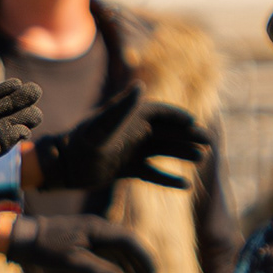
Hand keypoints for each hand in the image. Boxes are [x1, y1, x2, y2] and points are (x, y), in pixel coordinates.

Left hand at [1, 211, 159, 272]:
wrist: (24, 237)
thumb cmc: (46, 249)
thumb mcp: (72, 263)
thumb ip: (98, 270)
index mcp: (98, 229)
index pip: (130, 241)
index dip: (145, 258)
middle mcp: (99, 227)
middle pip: (129, 244)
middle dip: (142, 262)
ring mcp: (93, 232)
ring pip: (119, 247)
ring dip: (132, 264)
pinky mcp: (86, 238)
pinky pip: (108, 249)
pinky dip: (118, 262)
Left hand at [34, 89, 213, 195]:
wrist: (63, 169)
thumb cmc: (80, 145)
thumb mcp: (101, 128)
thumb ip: (122, 110)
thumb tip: (140, 87)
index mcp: (128, 117)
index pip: (160, 112)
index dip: (177, 116)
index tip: (194, 122)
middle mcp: (133, 132)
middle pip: (167, 132)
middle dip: (188, 136)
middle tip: (208, 142)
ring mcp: (132, 151)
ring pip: (164, 151)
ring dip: (182, 154)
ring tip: (201, 158)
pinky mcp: (128, 169)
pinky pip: (153, 173)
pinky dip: (167, 178)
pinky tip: (185, 185)